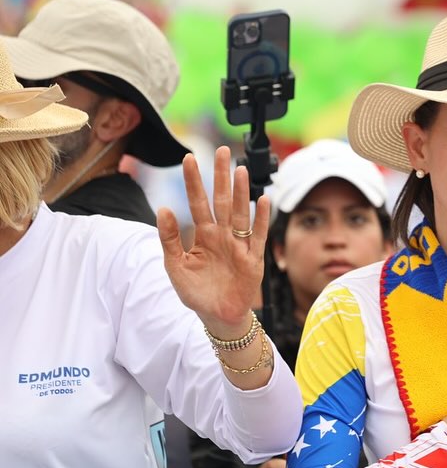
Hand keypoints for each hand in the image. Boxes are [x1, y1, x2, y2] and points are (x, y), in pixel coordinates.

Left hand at [157, 146, 269, 335]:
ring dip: (241, 192)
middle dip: (221, 176)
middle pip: (222, 200)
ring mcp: (239, 245)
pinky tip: (262, 200)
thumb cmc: (196, 292)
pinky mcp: (253, 258)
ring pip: (240, 213)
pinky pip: (258, 235)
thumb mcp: (175, 266)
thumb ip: (169, 239)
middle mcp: (222, 235)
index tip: (189, 158)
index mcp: (203, 236)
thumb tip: (163, 209)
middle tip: (222, 151)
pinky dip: (261, 218)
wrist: (218, 316)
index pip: (197, 202)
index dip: (194, 181)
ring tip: (240, 170)